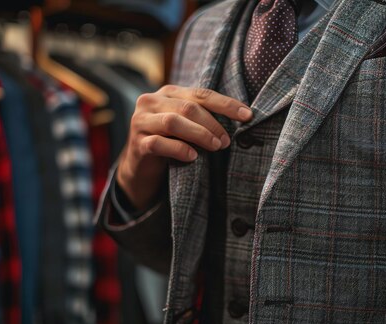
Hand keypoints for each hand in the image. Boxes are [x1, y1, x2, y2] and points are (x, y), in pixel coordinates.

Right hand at [117, 85, 252, 209]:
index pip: (201, 94)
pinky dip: (179, 149)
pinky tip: (193, 157)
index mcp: (168, 93)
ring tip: (216, 147)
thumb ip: (203, 117)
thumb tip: (242, 118)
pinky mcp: (137, 143)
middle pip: (188, 107)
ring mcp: (141, 122)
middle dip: (213, 124)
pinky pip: (158, 143)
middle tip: (227, 141)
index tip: (248, 116)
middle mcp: (151, 102)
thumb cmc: (171, 144)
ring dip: (200, 134)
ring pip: (173, 122)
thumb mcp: (187, 126)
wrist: (141, 169)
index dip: (226, 104)